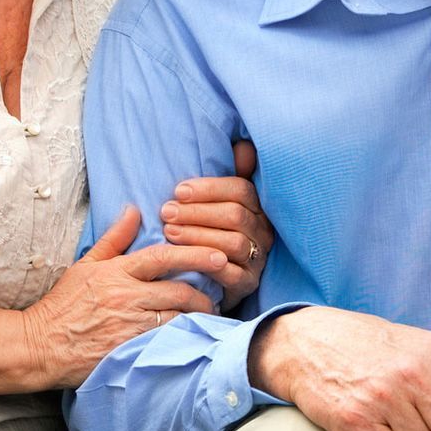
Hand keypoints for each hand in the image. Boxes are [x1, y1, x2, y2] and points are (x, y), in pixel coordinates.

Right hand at [22, 205, 224, 388]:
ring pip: (177, 318)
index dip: (194, 254)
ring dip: (197, 317)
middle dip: (204, 293)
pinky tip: (193, 338)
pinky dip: (182, 338)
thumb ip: (114, 239)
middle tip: (219, 294)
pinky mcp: (129, 349)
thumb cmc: (64, 304)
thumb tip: (133, 209)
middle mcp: (127, 296)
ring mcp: (129, 325)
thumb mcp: (86, 265)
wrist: (40, 345)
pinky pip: (165, 342)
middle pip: (178, 290)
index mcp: (118, 272)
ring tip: (209, 316)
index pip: (163, 257)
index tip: (218, 255)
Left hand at [160, 139, 274, 308]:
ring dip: (198, 235)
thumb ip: (228, 176)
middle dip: (197, 212)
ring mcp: (258, 259)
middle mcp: (264, 232)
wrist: (208, 281)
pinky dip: (207, 264)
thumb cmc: (210, 234)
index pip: (241, 190)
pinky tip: (185, 258)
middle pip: (235, 215)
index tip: (178, 191)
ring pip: (233, 242)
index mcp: (258, 207)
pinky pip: (231, 274)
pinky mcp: (248, 284)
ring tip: (169, 231)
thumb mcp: (217, 204)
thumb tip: (244, 145)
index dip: (209, 188)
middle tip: (166, 212)